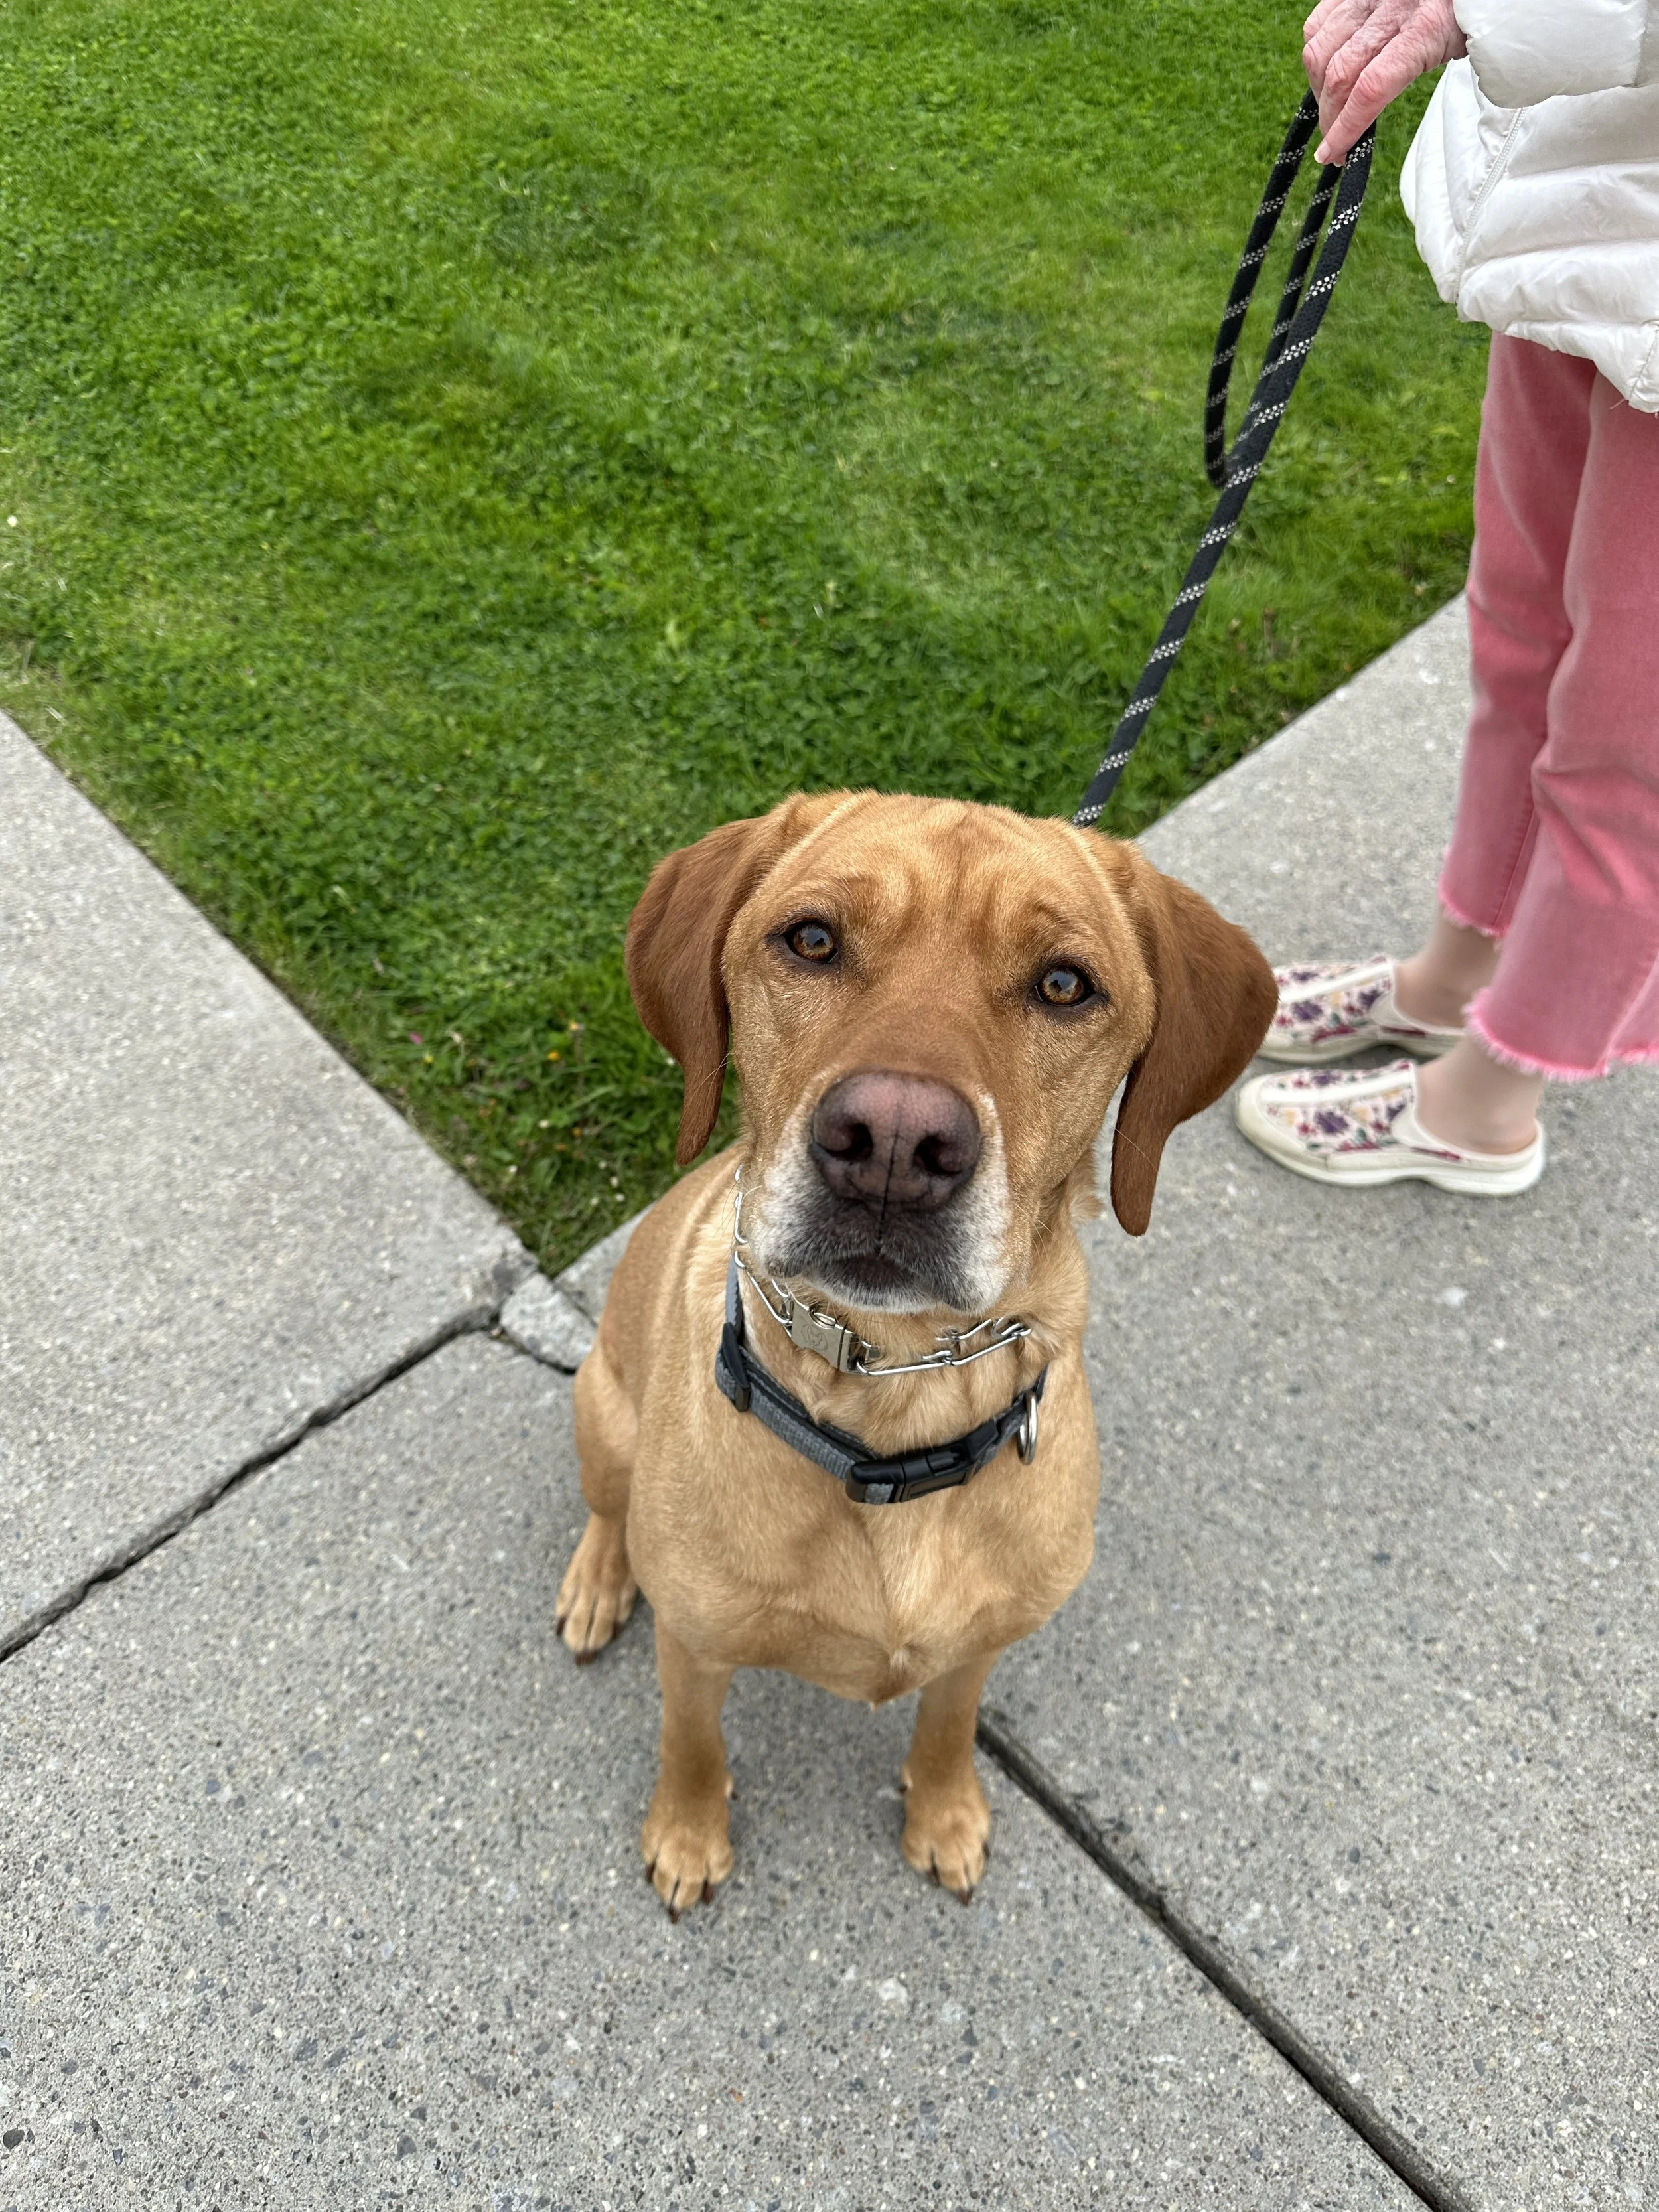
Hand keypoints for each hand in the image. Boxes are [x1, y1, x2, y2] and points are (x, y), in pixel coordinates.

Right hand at [1303, 0, 1466, 163]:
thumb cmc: (1461, 15)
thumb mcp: (1456, 50)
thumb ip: (1418, 77)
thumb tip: (1368, 116)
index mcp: (1424, 29)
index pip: (1371, 88)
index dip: (1345, 127)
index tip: (1332, 154)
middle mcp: (1390, 9)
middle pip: (1339, 74)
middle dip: (1330, 116)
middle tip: (1333, 137)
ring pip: (1319, 50)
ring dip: (1319, 88)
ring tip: (1331, 104)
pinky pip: (1317, 24)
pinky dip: (1315, 52)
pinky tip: (1327, 69)